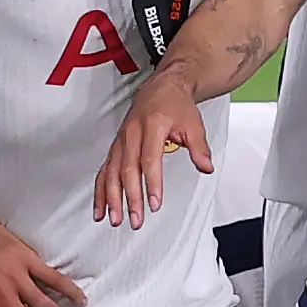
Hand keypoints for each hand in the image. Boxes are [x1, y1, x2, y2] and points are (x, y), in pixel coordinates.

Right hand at [92, 66, 211, 225]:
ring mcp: (120, 140)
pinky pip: (104, 170)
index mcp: (152, 125)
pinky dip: (100, 191)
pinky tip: (101, 208)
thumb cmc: (176, 105)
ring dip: (111, 198)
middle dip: (131, 197)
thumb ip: (200, 148)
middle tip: (136, 218)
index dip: (152, 182)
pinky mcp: (115, 146)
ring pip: (111, 172)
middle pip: (127, 169)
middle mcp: (132, 133)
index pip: (150, 159)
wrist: (161, 87)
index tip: (155, 202)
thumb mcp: (194, 124)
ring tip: (115, 219)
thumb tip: (206, 167)